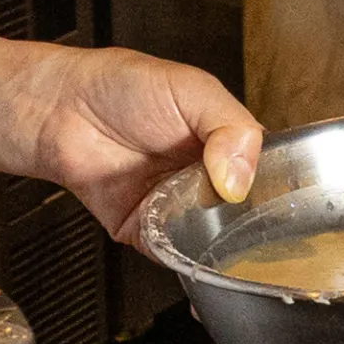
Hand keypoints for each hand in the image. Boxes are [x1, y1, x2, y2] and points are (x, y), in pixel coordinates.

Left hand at [17, 42, 262, 243]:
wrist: (62, 109)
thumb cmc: (124, 87)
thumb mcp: (191, 88)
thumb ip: (229, 126)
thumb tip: (239, 178)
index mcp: (231, 145)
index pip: (273, 175)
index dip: (280, 188)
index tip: (281, 196)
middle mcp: (210, 181)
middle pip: (247, 216)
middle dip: (250, 221)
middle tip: (243, 212)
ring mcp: (181, 209)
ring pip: (215, 241)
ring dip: (217, 240)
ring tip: (211, 224)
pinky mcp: (150, 233)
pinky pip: (175, 255)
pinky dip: (182, 256)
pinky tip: (186, 242)